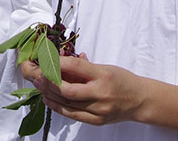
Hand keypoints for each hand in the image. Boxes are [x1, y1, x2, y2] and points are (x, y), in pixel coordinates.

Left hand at [21, 56, 144, 125]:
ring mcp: (99, 110)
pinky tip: (48, 99)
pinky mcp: (96, 121)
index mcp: (104, 75)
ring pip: (67, 103)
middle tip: (37, 73)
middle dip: (49, 81)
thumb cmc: (122, 80)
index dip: (58, 62)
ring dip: (49, 93)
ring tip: (39, 85)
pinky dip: (58, 107)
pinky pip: (72, 114)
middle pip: (68, 89)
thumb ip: (83, 66)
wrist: (140, 100)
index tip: (47, 58)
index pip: (77, 66)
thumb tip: (60, 58)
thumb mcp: (105, 67)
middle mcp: (101, 93)